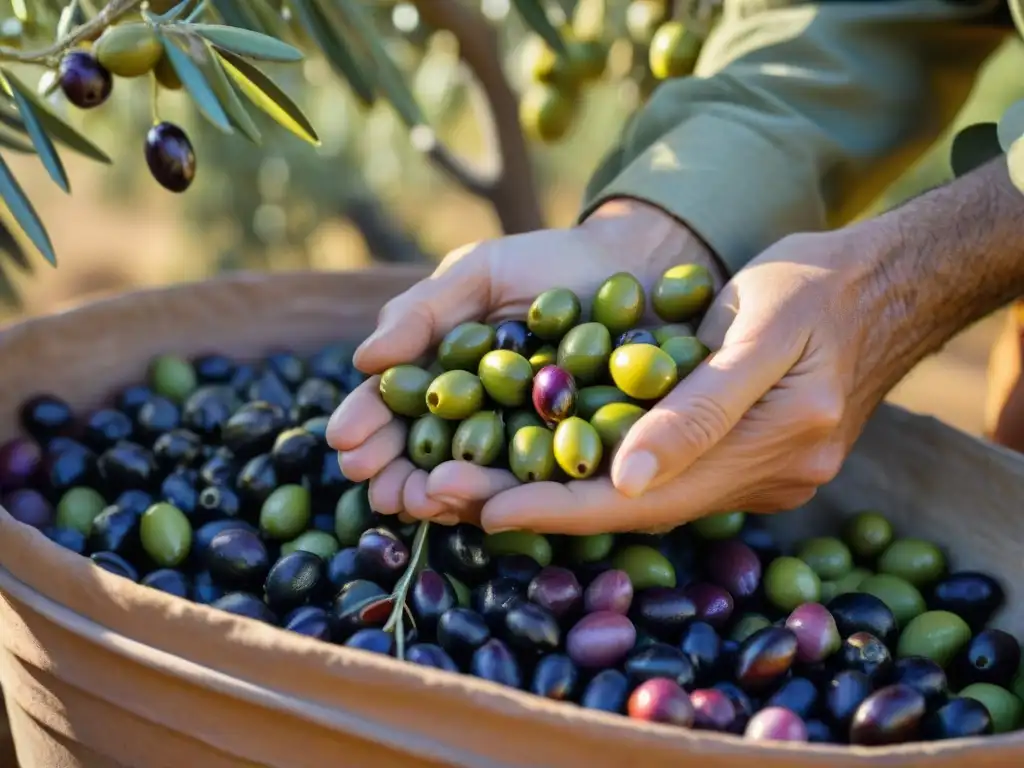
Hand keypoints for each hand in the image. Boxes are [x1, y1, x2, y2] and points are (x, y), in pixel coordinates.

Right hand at [325, 199, 723, 523]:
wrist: (632, 265)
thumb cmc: (546, 262)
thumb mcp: (478, 273)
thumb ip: (422, 311)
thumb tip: (364, 361)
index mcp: (443, 371)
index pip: (394, 404)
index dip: (368, 423)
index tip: (344, 440)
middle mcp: (476, 412)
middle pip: (425, 449)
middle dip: (395, 471)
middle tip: (374, 486)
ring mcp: (520, 437)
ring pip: (470, 473)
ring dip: (436, 492)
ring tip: (414, 500)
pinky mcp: (568, 453)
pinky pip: (531, 480)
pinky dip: (500, 492)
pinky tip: (473, 502)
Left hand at [476, 220, 899, 533]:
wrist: (883, 285)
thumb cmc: (816, 286)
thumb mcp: (759, 325)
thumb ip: (701, 407)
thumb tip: (629, 479)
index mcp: (778, 446)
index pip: (648, 498)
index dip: (561, 506)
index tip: (484, 508)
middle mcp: (770, 478)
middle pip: (639, 509)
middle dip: (544, 506)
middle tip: (453, 498)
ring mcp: (765, 475)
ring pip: (649, 498)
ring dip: (565, 493)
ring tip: (480, 484)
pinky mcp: (754, 460)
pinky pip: (669, 477)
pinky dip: (604, 471)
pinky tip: (547, 462)